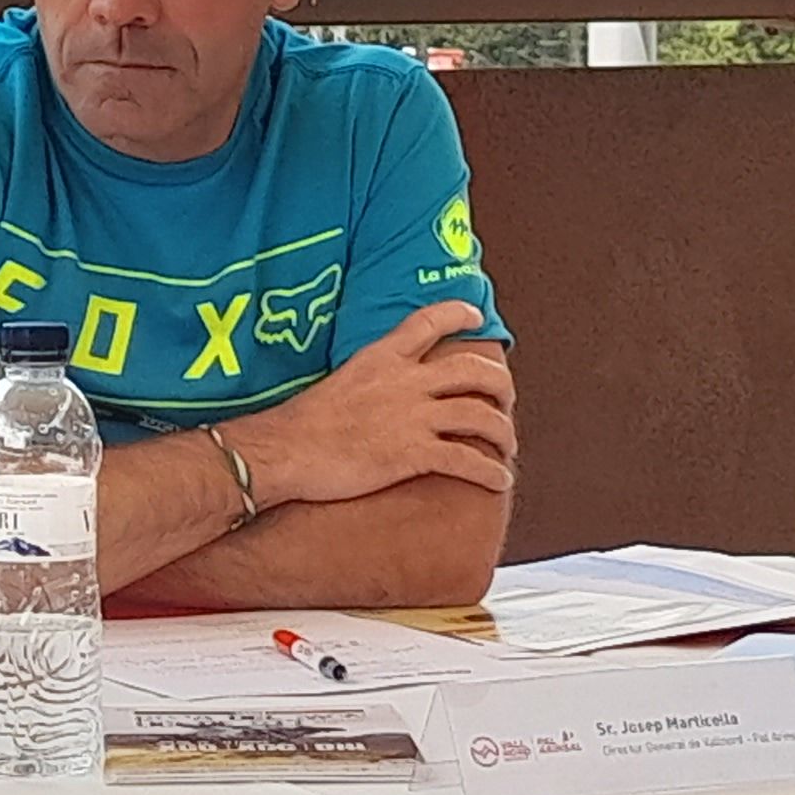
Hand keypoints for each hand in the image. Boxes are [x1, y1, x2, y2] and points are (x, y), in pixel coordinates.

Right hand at [238, 303, 515, 507]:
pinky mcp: (413, 453)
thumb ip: (370, 378)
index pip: (429, 321)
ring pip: (480, 416)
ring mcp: (412, 417)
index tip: (476, 316)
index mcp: (383, 357)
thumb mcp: (340, 380)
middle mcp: (406, 381)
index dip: (459, 314)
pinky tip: (499, 480)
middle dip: (500, 384)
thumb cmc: (302, 423)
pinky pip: (466, 460)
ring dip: (503, 432)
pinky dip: (490, 472)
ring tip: (507, 445)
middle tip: (506, 398)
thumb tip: (380, 389)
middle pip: (473, 370)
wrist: (286, 449)